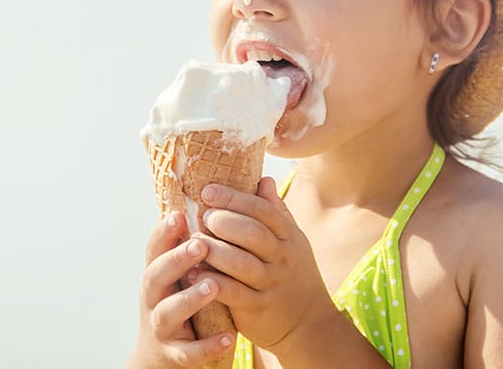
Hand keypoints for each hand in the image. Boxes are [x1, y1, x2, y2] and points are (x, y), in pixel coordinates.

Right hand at [127, 211, 235, 368]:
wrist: (162, 354)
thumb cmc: (177, 300)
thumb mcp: (179, 272)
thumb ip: (192, 241)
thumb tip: (214, 199)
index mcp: (157, 273)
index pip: (155, 248)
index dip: (164, 233)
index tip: (179, 215)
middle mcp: (153, 298)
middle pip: (156, 275)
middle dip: (176, 259)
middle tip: (200, 244)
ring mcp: (161, 327)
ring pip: (169, 312)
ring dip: (189, 299)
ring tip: (213, 285)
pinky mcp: (174, 354)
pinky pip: (190, 352)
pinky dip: (209, 346)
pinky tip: (231, 338)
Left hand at [187, 178, 337, 358]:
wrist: (309, 324)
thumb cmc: (293, 274)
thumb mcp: (292, 241)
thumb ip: (276, 212)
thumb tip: (264, 179)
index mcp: (288, 237)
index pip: (263, 210)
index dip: (235, 198)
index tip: (209, 190)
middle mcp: (282, 258)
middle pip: (253, 233)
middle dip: (224, 220)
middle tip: (203, 215)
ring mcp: (270, 284)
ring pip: (241, 263)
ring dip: (215, 250)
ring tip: (193, 241)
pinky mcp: (258, 309)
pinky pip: (234, 294)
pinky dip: (213, 282)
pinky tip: (193, 273)